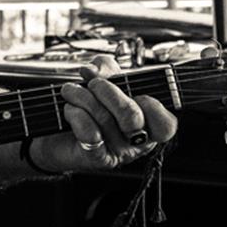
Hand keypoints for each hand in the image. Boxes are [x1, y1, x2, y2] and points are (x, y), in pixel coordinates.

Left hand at [33, 54, 176, 173]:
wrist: (60, 130)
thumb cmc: (89, 106)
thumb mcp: (105, 79)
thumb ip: (107, 67)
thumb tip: (96, 70)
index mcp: (149, 124)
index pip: (166, 124)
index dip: (152, 106)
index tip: (135, 93)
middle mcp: (137, 141)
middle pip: (132, 117)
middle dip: (108, 92)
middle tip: (93, 84)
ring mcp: (118, 152)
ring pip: (106, 120)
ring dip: (83, 98)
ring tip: (71, 91)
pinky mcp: (96, 159)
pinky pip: (90, 133)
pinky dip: (76, 114)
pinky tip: (70, 109)